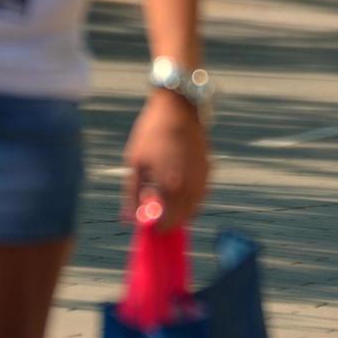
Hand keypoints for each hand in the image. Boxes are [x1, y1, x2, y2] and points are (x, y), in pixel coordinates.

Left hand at [122, 89, 209, 230]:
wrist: (178, 108)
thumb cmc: (151, 133)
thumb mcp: (135, 164)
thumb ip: (132, 195)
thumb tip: (128, 220)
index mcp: (170, 188)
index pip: (168, 223)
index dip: (158, 229)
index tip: (149, 228)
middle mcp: (190, 187)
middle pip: (183, 219)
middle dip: (170, 222)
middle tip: (157, 217)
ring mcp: (203, 179)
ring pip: (195, 208)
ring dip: (181, 211)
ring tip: (165, 201)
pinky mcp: (209, 170)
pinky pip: (201, 194)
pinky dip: (191, 198)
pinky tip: (177, 188)